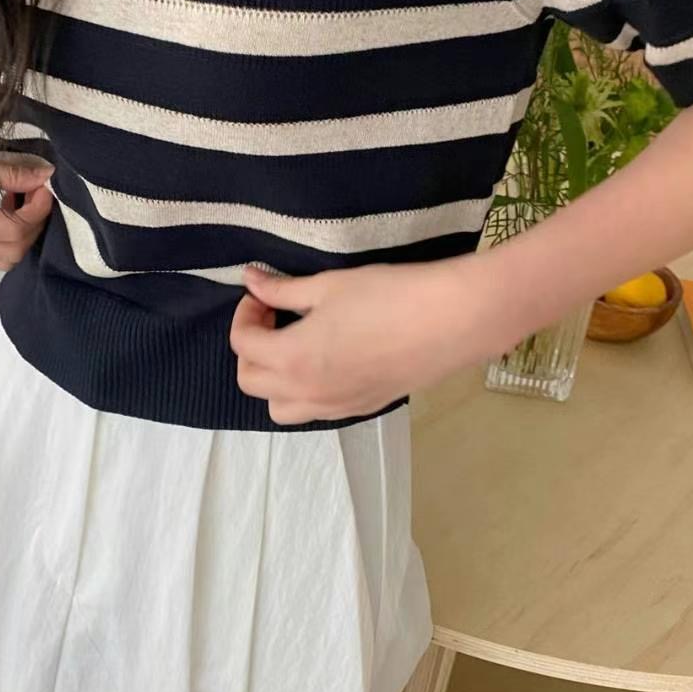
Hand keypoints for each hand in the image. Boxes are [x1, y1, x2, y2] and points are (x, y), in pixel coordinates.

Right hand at [0, 109, 55, 269]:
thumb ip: (6, 171)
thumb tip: (43, 177)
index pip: (13, 231)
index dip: (38, 210)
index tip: (44, 185)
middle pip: (11, 254)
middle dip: (33, 225)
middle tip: (36, 192)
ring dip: (20, 235)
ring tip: (20, 198)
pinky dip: (3, 236)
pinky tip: (3, 206)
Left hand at [228, 255, 501, 424]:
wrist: (450, 322)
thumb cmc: (388, 295)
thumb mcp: (329, 286)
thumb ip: (283, 289)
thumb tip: (250, 280)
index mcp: (293, 359)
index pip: (242, 345)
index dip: (245, 314)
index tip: (263, 294)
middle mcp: (308, 392)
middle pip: (251, 382)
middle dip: (251, 349)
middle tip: (274, 317)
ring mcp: (335, 406)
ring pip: (280, 407)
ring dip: (274, 379)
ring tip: (294, 345)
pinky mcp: (361, 409)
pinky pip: (314, 411)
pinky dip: (304, 391)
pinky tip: (326, 359)